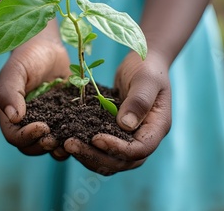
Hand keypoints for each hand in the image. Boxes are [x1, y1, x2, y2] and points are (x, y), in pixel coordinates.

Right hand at [0, 31, 70, 158]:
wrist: (49, 47)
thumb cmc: (28, 56)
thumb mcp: (16, 70)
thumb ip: (10, 92)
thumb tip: (14, 117)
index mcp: (11, 115)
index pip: (15, 136)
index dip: (27, 137)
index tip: (42, 127)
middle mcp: (28, 123)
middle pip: (32, 147)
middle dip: (44, 146)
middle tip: (56, 138)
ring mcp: (48, 122)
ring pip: (51, 146)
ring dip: (60, 148)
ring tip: (71, 141)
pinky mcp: (66, 119)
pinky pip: (70, 134)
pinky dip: (76, 137)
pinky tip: (86, 132)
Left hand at [64, 50, 171, 174]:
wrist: (144, 61)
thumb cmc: (147, 67)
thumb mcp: (146, 79)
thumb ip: (139, 100)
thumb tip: (125, 125)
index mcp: (157, 127)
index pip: (139, 149)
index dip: (117, 149)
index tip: (95, 138)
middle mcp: (144, 137)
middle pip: (122, 161)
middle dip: (96, 156)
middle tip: (70, 144)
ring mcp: (129, 138)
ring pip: (110, 160)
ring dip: (88, 155)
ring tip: (66, 143)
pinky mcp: (115, 133)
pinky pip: (102, 149)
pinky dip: (86, 147)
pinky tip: (67, 137)